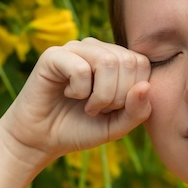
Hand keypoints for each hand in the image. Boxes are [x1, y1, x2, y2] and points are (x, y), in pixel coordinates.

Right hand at [0, 38, 151, 164]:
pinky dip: (79, 91)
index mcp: (115, 59)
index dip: (133, 93)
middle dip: (117, 96)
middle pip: (127, 61)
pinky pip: (82, 68)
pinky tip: (68, 95)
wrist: (42, 139)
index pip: (142, 63)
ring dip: (101, 95)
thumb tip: (145, 87)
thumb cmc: (80, 128)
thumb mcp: (116, 126)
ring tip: (87, 106)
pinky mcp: (54, 55)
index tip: (114, 109)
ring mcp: (75, 49)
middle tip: (98, 110)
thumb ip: (137, 111)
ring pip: (107, 62)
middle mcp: (97, 48)